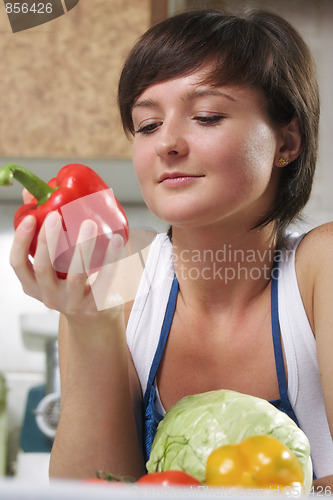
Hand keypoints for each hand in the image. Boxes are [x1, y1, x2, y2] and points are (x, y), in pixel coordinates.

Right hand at [10, 211, 124, 324]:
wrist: (94, 318)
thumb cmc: (71, 282)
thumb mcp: (53, 264)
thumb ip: (43, 233)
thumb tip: (29, 195)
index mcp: (33, 284)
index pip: (18, 263)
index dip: (20, 240)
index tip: (29, 216)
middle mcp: (49, 296)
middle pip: (44, 268)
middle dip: (47, 241)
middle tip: (55, 215)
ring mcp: (72, 303)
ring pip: (76, 275)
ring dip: (81, 247)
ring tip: (89, 223)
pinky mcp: (96, 306)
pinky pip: (104, 281)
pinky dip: (111, 259)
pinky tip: (116, 240)